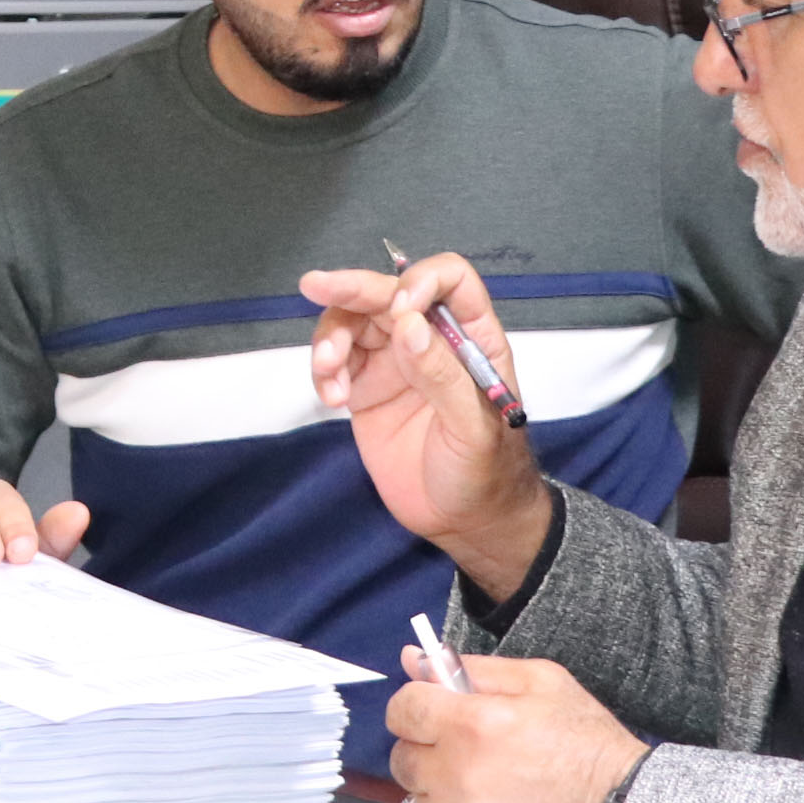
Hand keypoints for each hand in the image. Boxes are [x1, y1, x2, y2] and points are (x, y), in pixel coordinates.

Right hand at [298, 252, 555, 594]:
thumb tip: (408, 324)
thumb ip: (442, 375)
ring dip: (331, 337)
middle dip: (351, 288)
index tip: (399, 309)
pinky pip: (335, 361)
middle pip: (386, 292)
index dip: (422, 281)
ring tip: (327, 371)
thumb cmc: (487, 472)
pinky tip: (330, 398)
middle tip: (316, 286)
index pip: (450, 280)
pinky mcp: (365, 389)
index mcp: (471, 336)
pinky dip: (323, 370)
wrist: (463, 522)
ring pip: (353, 322)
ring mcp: (394, 362)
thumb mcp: (474, 427)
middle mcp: (429, 339)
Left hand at [386, 651, 649, 802]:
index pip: (402, 709)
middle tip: (475, 758)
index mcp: (472, 725)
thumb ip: (473, 669)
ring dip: (444, 796)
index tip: (438, 718)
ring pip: (418, 802)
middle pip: (403, 758)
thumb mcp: (543, 684)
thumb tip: (414, 658)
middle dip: (431, 752)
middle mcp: (457, 776)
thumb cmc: (589, 752)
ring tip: (493, 795)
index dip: (420, 710)